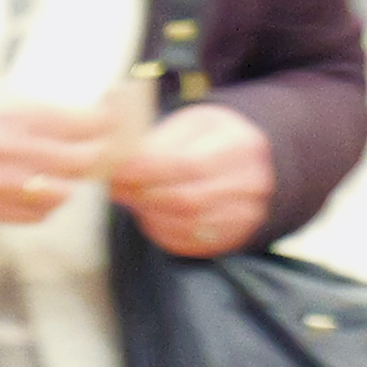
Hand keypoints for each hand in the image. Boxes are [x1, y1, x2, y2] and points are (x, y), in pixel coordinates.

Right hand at [0, 76, 128, 227]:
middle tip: (98, 145)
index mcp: (11, 115)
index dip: (103, 122)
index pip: (80, 124)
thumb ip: (27, 102)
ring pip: (58, 193)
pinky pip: (30, 215)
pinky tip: (44, 192)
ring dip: (70, 182)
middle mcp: (7, 152)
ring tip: (69, 171)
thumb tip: (68, 110)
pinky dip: (45, 206)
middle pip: (78, 161)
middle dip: (96, 153)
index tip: (108, 118)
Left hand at [109, 99, 277, 257]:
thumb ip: (159, 143)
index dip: (147, 171)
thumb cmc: (209, 139)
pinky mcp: (233, 235)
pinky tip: (149, 213)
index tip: (118, 171)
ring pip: (184, 223)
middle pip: (185, 198)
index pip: (187, 164)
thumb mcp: (190, 126)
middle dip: (143, 194)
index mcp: (240, 145)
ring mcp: (245, 212)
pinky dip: (160, 229)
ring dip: (148, 213)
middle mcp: (251, 182)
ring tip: (131, 198)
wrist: (244, 161)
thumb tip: (120, 164)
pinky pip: (188, 240)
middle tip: (116, 188)